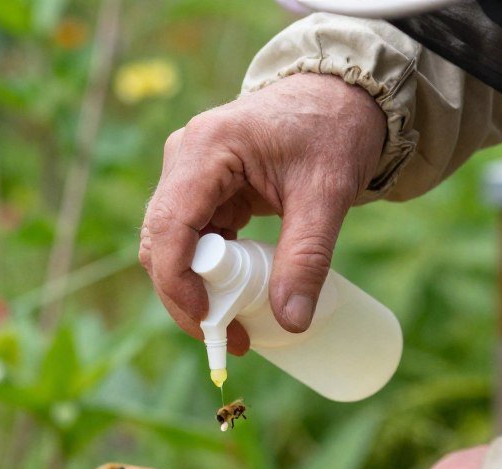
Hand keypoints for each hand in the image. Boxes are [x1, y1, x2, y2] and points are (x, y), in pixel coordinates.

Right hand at [139, 73, 385, 352]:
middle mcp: (184, 158)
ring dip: (196, 291)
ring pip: (170, 248)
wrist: (341, 95)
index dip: (178, 283)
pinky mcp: (202, 189)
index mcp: (207, 148)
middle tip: (230, 338)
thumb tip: (291, 322)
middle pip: (160, 243)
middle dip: (186, 298)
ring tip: (239, 326)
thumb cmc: (333, 130)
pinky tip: (238, 298)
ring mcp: (188, 174)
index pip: (169, 227)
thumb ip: (308, 257)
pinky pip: (191, 242)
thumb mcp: (328, 193)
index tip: (212, 323)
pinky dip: (210, 275)